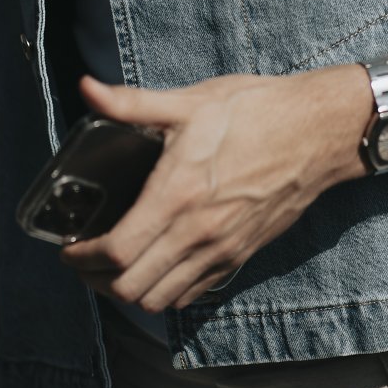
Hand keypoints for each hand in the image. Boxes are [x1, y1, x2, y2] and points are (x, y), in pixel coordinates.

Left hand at [60, 67, 368, 311]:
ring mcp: (222, 250)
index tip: (69, 248)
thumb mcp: (189, 101)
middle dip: (97, 280)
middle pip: (132, 288)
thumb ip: (132, 103)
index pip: (117, 252)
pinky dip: (166, 291)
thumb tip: (86, 87)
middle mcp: (197, 233)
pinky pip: (194, 293)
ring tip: (113, 267)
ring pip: (162, 300)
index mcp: (177, 195)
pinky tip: (156, 266)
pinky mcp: (241, 255)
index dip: (83, 258)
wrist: (319, 132)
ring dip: (129, 291)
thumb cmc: (255, 111)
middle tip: (83, 260)